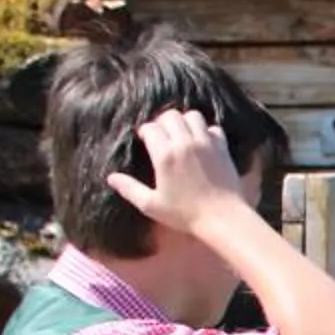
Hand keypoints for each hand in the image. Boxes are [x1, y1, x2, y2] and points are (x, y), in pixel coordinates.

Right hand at [104, 107, 251, 233]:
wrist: (223, 218)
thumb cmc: (185, 214)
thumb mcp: (152, 205)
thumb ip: (130, 189)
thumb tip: (111, 178)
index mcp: (165, 155)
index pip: (151, 127)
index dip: (145, 131)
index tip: (145, 140)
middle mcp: (185, 144)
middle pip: (170, 115)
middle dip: (162, 122)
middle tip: (162, 136)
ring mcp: (206, 144)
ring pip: (192, 116)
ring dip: (185, 121)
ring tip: (181, 135)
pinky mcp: (223, 148)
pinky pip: (213, 128)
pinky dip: (206, 131)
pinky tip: (202, 143)